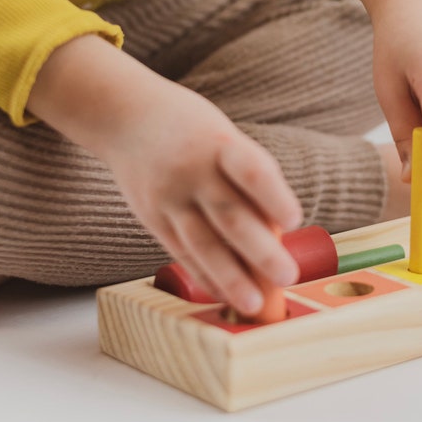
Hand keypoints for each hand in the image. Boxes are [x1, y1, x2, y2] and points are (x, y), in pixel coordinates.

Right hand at [28, 37, 301, 315]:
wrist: (125, 117)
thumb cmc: (191, 130)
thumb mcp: (223, 136)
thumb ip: (248, 179)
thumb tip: (276, 234)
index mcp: (218, 142)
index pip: (251, 170)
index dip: (273, 196)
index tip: (296, 220)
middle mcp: (191, 171)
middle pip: (228, 215)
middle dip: (260, 251)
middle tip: (288, 276)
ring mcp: (168, 197)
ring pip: (201, 243)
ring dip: (231, 278)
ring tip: (255, 305)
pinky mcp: (151, 218)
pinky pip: (180, 252)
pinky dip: (204, 277)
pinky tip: (225, 296)